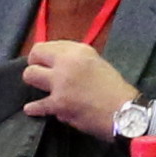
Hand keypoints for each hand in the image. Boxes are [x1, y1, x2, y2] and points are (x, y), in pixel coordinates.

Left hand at [19, 39, 134, 134]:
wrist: (124, 112)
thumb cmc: (115, 89)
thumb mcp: (97, 63)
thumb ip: (77, 60)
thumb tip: (57, 63)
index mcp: (80, 50)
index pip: (49, 44)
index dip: (44, 54)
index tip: (44, 61)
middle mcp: (68, 62)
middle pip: (35, 55)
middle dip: (34, 64)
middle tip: (39, 74)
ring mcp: (61, 83)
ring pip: (30, 75)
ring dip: (34, 83)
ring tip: (40, 89)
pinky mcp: (58, 103)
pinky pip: (37, 104)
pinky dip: (34, 108)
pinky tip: (32, 109)